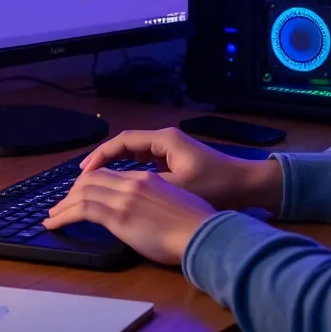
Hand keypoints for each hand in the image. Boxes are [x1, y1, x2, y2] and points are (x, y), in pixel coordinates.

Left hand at [43, 169, 215, 264]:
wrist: (203, 232)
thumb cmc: (198, 224)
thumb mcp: (176, 203)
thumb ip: (157, 203)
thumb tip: (149, 214)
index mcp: (147, 178)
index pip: (109, 175)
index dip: (90, 182)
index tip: (81, 194)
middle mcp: (132, 183)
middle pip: (92, 179)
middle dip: (72, 192)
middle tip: (61, 205)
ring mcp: (124, 198)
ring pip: (82, 192)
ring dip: (63, 205)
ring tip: (52, 216)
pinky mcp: (118, 216)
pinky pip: (81, 210)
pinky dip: (63, 216)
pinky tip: (54, 223)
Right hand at [79, 127, 283, 211]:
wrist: (247, 186)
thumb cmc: (216, 186)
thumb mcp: (179, 187)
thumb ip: (148, 187)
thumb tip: (118, 191)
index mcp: (164, 139)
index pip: (122, 141)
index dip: (100, 156)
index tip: (83, 172)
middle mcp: (166, 139)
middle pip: (125, 145)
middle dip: (103, 161)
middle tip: (83, 179)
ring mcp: (172, 149)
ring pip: (135, 154)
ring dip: (116, 166)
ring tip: (96, 183)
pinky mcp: (178, 161)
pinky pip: (146, 161)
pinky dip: (131, 171)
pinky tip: (122, 187)